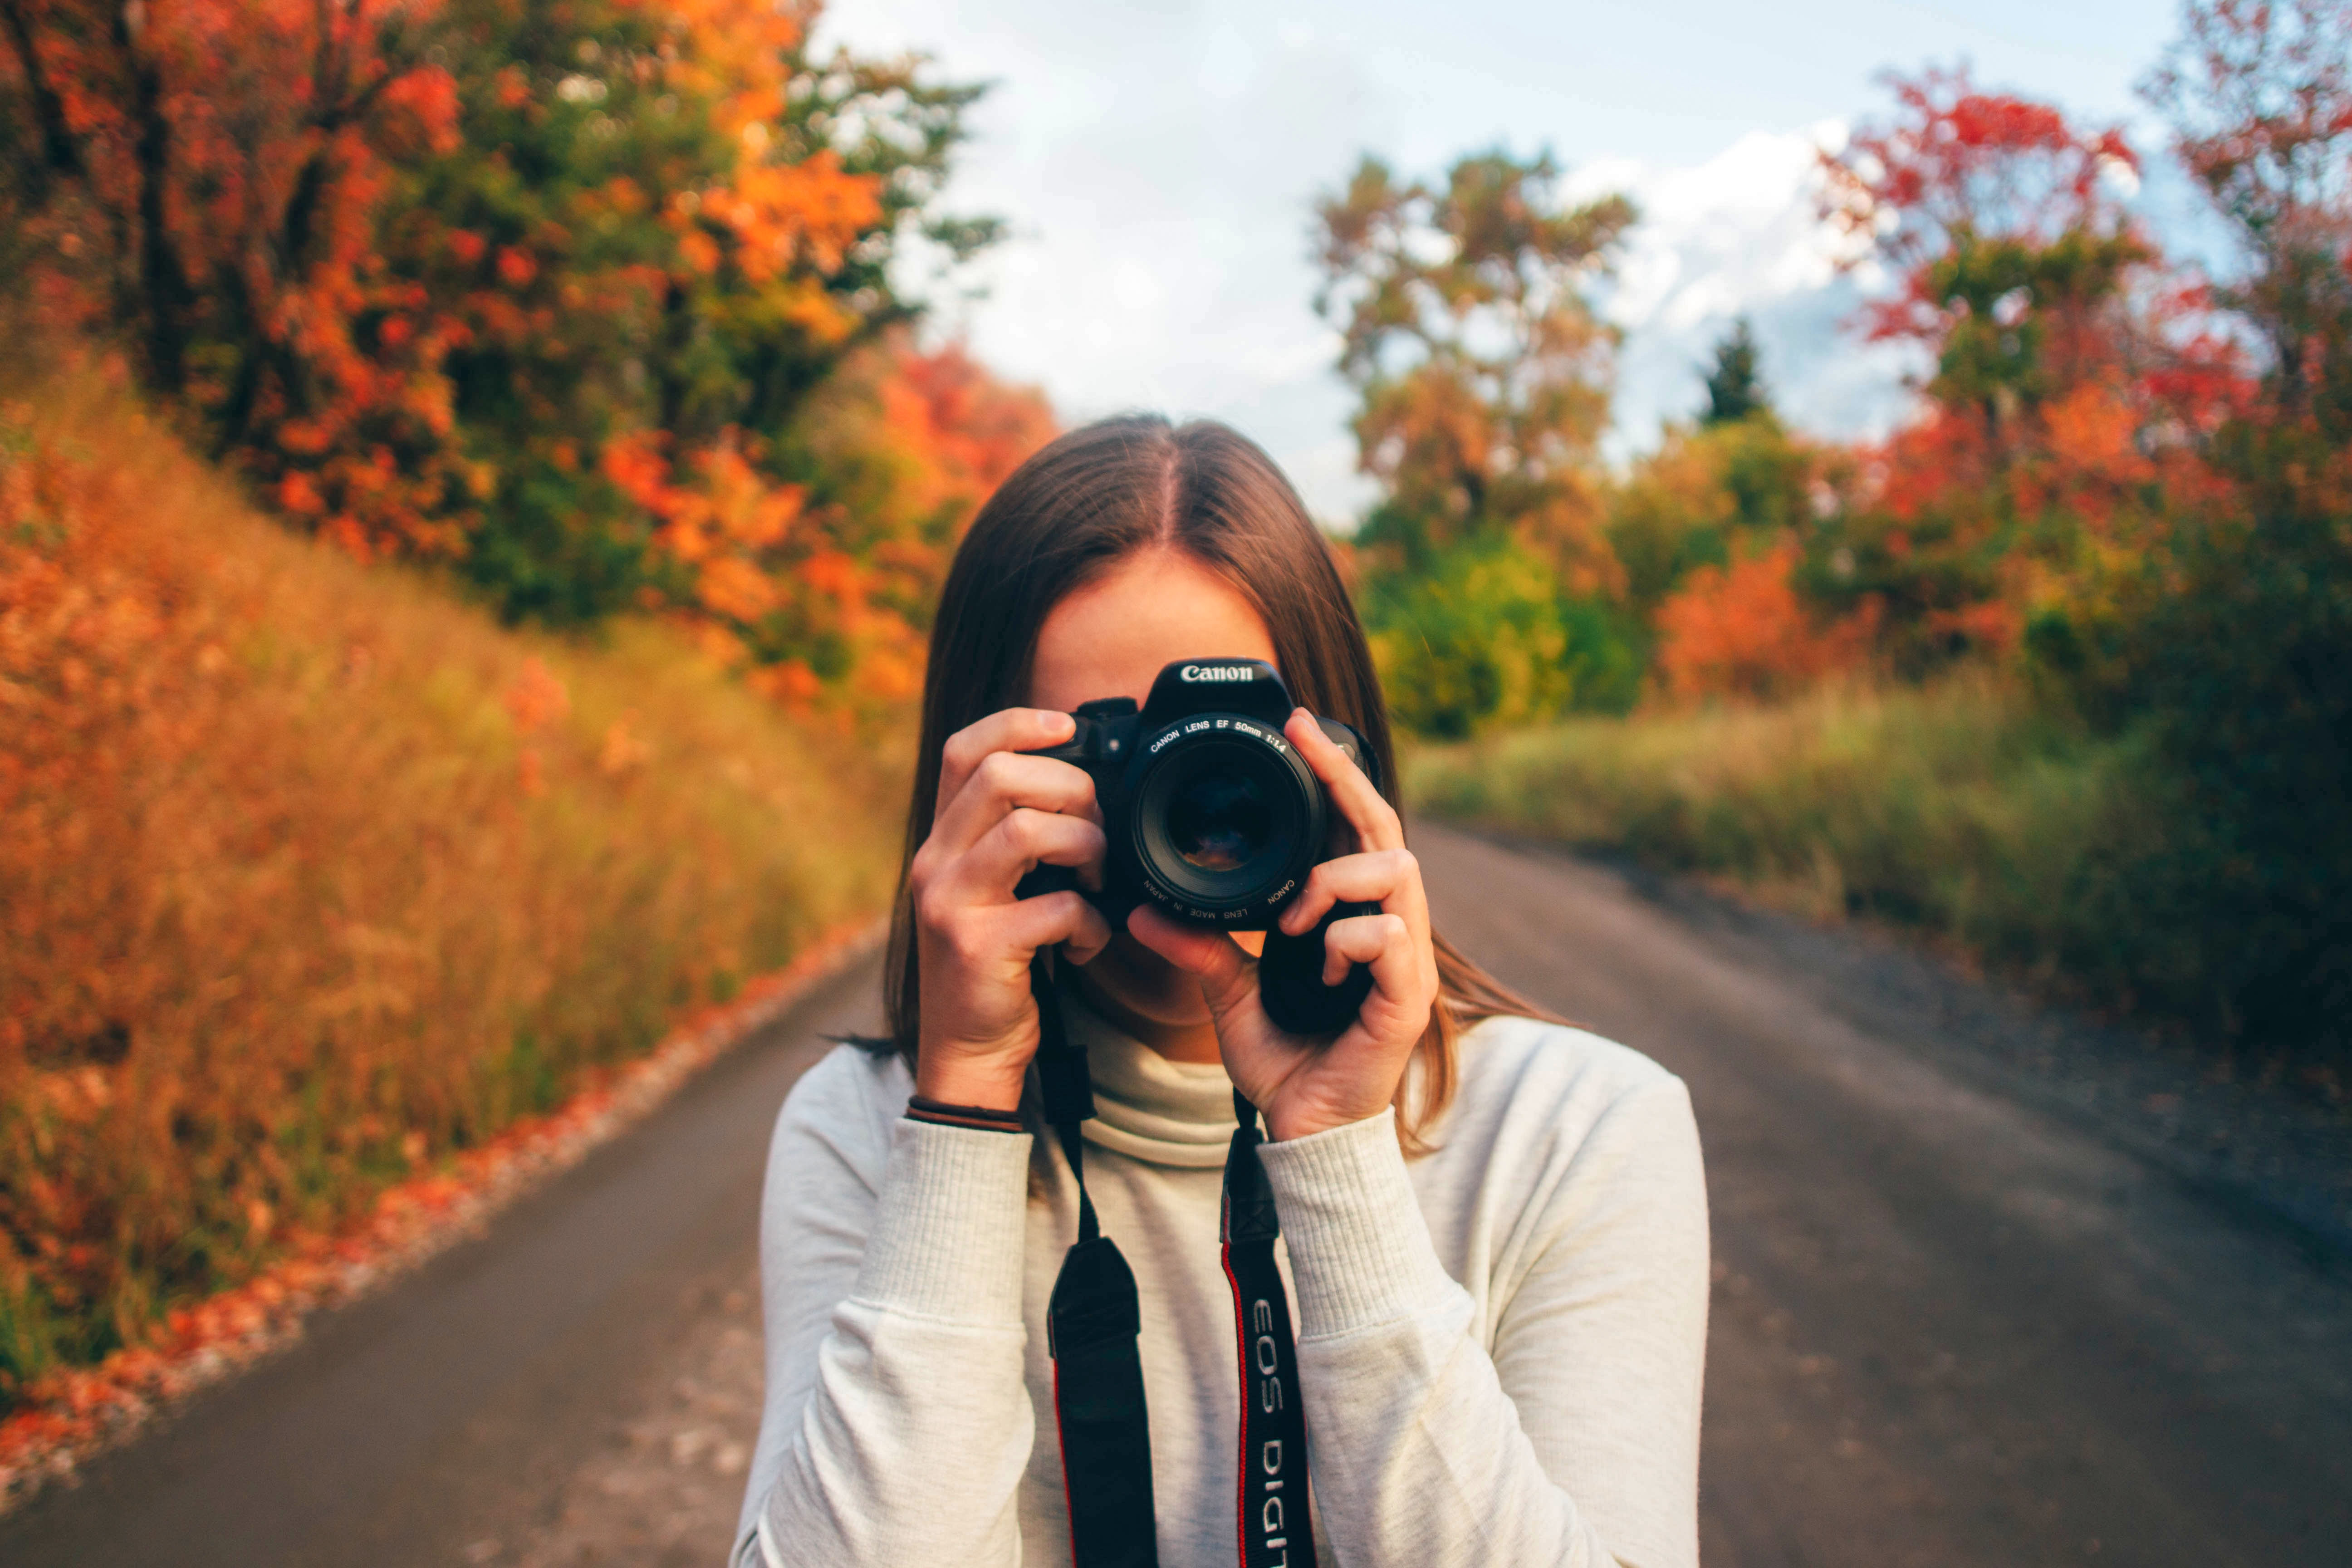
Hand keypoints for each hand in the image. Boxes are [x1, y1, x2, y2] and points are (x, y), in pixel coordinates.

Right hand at [911, 709, 1111, 1110]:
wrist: (967, 1052)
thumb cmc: (995, 966)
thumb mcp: (992, 891)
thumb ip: (1016, 841)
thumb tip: (1084, 790)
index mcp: (942, 841)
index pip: (963, 750)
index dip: (1016, 724)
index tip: (1068, 726)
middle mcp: (935, 863)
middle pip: (1000, 775)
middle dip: (1070, 789)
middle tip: (1095, 830)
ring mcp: (952, 904)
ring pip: (1030, 831)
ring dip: (1086, 848)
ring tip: (1096, 881)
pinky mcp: (980, 947)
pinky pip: (1056, 907)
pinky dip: (1089, 923)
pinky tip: (1086, 943)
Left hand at [1127, 709, 1438, 1140]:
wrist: (1303, 1133)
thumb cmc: (1283, 1063)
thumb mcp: (1228, 992)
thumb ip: (1201, 946)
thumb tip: (1144, 910)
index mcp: (1350, 919)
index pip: (1353, 829)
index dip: (1334, 774)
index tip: (1298, 727)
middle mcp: (1387, 929)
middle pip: (1386, 830)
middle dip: (1347, 780)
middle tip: (1306, 742)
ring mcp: (1406, 962)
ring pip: (1395, 872)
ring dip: (1335, 883)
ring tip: (1292, 924)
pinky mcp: (1410, 999)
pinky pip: (1388, 937)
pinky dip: (1343, 941)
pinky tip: (1314, 971)